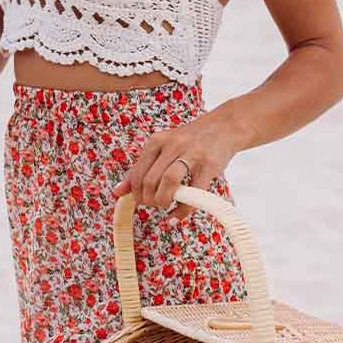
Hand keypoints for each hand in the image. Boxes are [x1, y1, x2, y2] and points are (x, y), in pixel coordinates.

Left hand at [111, 113, 238, 220]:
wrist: (224, 126)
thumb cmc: (191, 141)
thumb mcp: (163, 147)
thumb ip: (142, 167)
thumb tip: (117, 192)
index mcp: (157, 141)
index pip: (136, 173)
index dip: (135, 193)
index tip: (142, 200)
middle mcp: (172, 145)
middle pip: (149, 180)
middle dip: (148, 199)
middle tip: (155, 204)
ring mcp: (191, 154)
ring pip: (167, 182)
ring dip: (162, 201)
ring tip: (165, 206)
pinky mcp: (209, 165)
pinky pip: (193, 192)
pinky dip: (182, 209)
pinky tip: (177, 215)